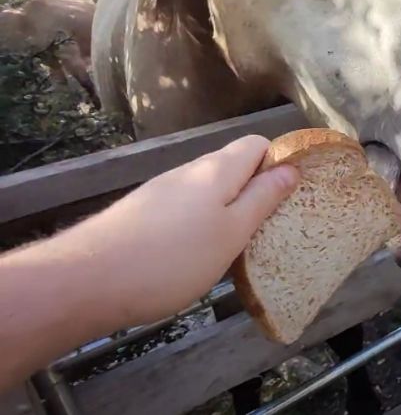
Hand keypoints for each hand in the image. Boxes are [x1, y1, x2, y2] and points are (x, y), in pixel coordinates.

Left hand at [59, 135, 298, 328]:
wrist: (85, 281)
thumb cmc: (171, 259)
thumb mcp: (231, 234)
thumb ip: (262, 200)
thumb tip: (290, 168)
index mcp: (216, 170)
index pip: (257, 145)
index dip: (279, 164)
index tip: (291, 197)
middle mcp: (187, 172)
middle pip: (232, 168)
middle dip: (254, 192)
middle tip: (268, 230)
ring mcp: (160, 192)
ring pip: (206, 191)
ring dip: (225, 212)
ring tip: (234, 250)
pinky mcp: (140, 215)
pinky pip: (183, 210)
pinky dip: (198, 226)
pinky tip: (193, 258)